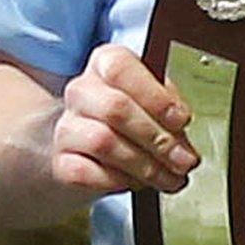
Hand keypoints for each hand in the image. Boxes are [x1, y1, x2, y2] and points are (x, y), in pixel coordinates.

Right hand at [52, 44, 197, 195]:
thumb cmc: (134, 115)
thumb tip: (182, 136)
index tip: (181, 119)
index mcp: (106, 63)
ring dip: (144, 165)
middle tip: (183, 159)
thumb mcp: (157, 100)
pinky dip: (118, 181)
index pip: (121, 69)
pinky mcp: (60, 161)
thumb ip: (171, 110)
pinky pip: (86, 173)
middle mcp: (81, 91)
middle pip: (115, 109)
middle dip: (157, 138)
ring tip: (168, 176)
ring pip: (103, 142)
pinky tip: (137, 182)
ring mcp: (66, 126)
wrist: (95, 146)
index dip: (155, 96)